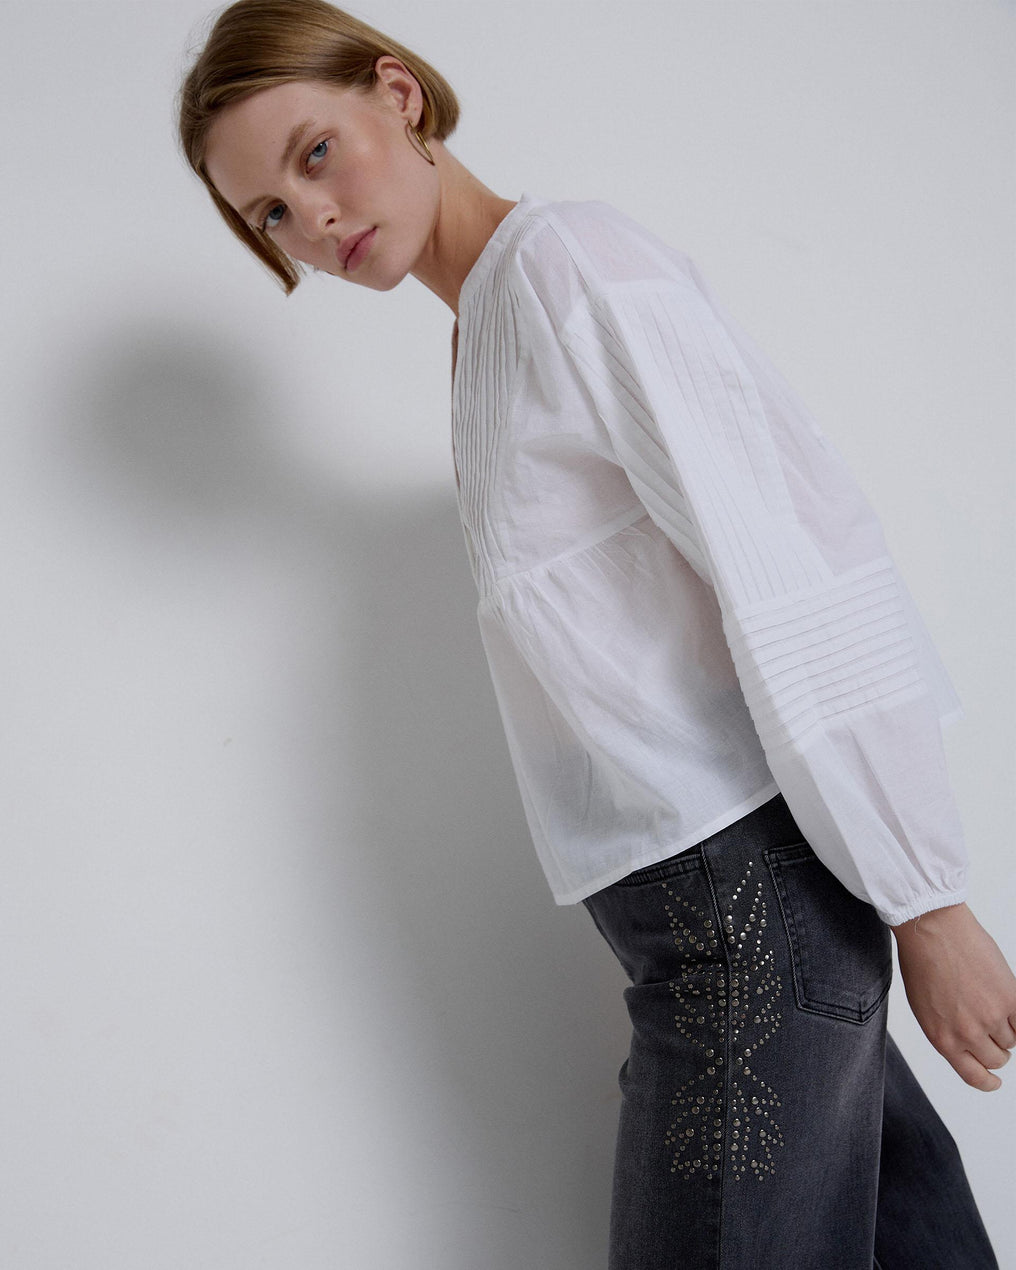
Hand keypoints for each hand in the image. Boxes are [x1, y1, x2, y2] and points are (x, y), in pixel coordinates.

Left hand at [892, 902, 1015, 1090]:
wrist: (931, 929)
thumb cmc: (921, 962)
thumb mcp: (924, 1008)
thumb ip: (947, 1031)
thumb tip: (967, 1044)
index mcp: (943, 1039)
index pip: (974, 1077)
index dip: (988, 1081)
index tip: (994, 1080)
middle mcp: (967, 1034)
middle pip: (996, 1059)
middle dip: (994, 1047)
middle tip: (987, 1026)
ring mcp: (991, 1017)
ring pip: (1011, 1040)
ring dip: (1004, 1027)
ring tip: (988, 1001)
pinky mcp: (1009, 998)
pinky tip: (1008, 1003)